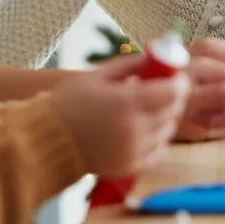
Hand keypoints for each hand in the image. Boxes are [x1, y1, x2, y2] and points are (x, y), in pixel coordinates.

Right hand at [51, 54, 188, 175]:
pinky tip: (144, 130)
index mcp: (125, 103)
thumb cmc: (69, 103)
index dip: (179, 83)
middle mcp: (133, 129)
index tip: (176, 77)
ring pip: (167, 132)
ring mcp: (132, 151)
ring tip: (149, 110)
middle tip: (165, 90)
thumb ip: (131, 65)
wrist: (45, 139)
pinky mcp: (129, 167)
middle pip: (173, 111)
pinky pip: (158, 152)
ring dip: (166, 119)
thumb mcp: (98, 76)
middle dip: (174, 98)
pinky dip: (157, 140)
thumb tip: (157, 56)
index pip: (172, 92)